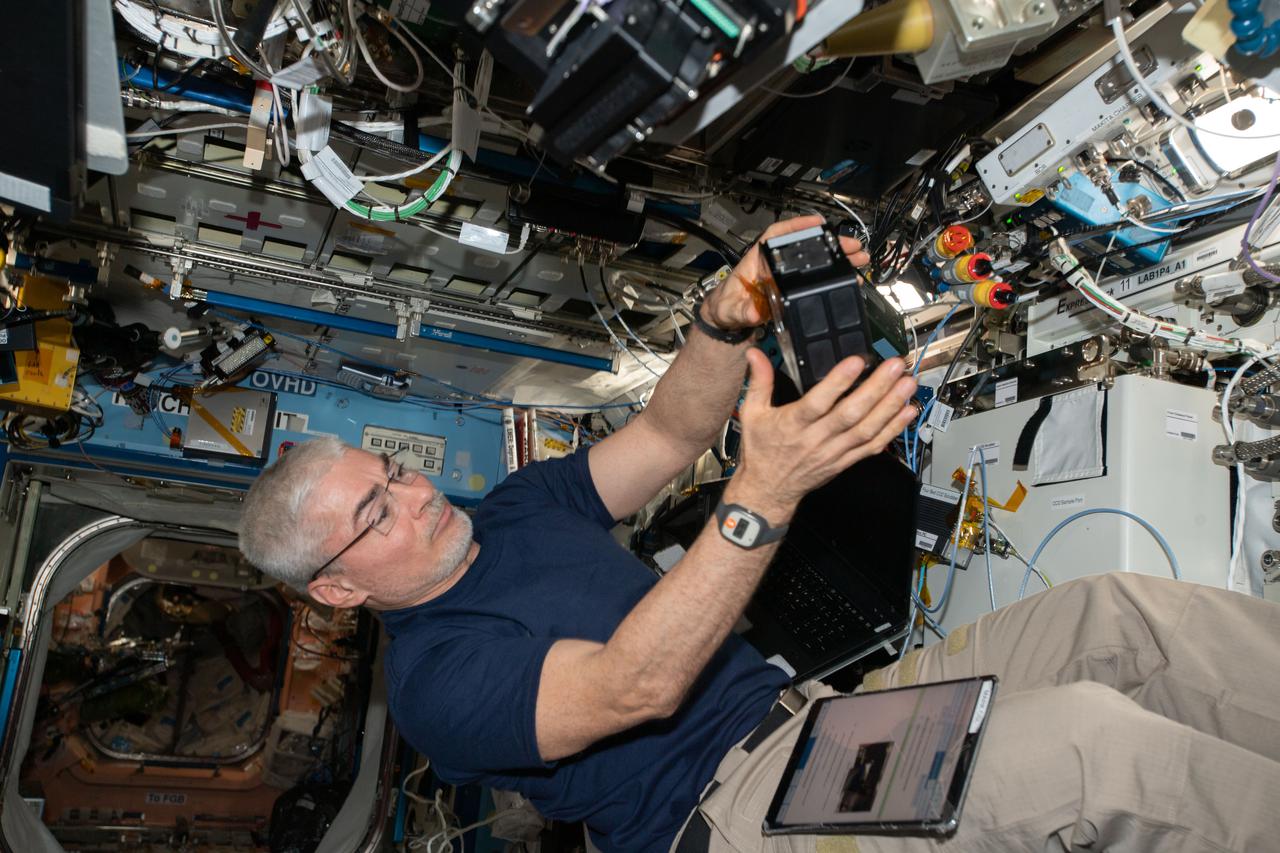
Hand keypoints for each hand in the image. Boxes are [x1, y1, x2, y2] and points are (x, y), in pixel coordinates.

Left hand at [702, 215, 870, 330]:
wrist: (727, 319)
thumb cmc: (726, 307)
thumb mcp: (731, 309)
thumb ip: (741, 311)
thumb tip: (755, 311)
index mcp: (757, 260)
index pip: (777, 234)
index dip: (797, 226)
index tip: (817, 222)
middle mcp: (774, 264)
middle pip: (805, 246)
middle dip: (830, 243)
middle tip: (852, 245)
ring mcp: (785, 275)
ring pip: (814, 260)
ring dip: (837, 258)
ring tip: (859, 258)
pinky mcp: (792, 288)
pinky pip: (815, 277)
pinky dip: (832, 276)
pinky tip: (849, 277)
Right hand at [726, 350, 916, 520]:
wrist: (768, 491)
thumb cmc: (761, 452)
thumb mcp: (752, 414)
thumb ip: (758, 382)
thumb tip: (755, 354)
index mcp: (793, 424)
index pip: (818, 402)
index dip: (838, 382)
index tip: (857, 361)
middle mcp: (816, 438)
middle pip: (851, 414)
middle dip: (877, 389)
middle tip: (895, 367)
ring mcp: (834, 452)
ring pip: (867, 429)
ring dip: (890, 406)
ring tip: (907, 384)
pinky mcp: (846, 461)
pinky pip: (873, 446)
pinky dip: (893, 429)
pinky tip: (907, 412)